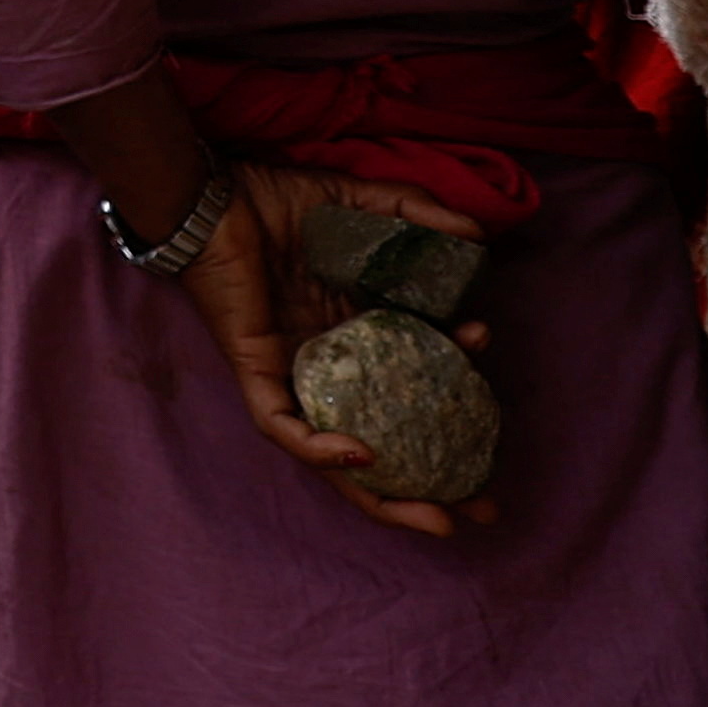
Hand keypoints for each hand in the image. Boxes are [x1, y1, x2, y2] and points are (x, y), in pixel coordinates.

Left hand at [179, 164, 496, 538]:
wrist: (211, 191)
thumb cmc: (279, 200)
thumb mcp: (364, 205)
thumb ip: (420, 216)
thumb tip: (479, 237)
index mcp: (358, 336)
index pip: (413, 389)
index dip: (454, 412)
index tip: (496, 420)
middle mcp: (329, 365)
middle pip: (383, 441)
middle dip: (433, 482)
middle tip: (486, 504)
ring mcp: (291, 373)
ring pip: (334, 457)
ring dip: (384, 494)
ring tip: (439, 515)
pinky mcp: (253, 371)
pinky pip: (282, 426)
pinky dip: (318, 449)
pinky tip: (364, 456)